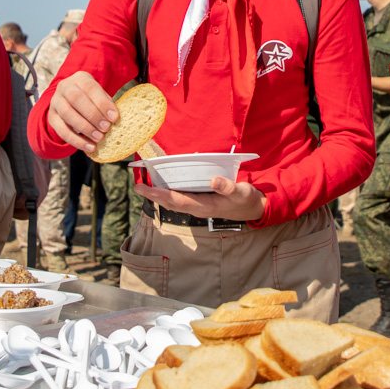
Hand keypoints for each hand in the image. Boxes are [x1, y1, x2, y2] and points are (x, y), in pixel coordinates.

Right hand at [46, 71, 118, 153]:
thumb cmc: (92, 99)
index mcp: (80, 79)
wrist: (70, 101)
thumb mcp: (99, 96)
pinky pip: (62, 130)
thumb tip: (114, 118)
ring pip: (67, 114)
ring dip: (85, 128)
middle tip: (106, 128)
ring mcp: (56, 102)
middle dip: (93, 115)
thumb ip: (106, 104)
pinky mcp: (52, 117)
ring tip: (99, 138)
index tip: (114, 117)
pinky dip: (77, 141)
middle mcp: (65, 87)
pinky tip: (90, 147)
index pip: (90, 87)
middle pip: (76, 99)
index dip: (102, 103)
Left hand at [134, 177, 266, 221]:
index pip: (177, 201)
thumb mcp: (241, 192)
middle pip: (170, 203)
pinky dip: (167, 194)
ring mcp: (198, 207)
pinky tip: (162, 187)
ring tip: (144, 187)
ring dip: (158, 196)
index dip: (160, 194)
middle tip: (137, 186)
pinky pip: (179, 200)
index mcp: (205, 206)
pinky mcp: (199, 204)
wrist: (252, 208)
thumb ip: (228, 187)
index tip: (146, 188)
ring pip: (173, 203)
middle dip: (153, 195)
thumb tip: (214, 180)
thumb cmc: (246, 199)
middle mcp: (198, 209)